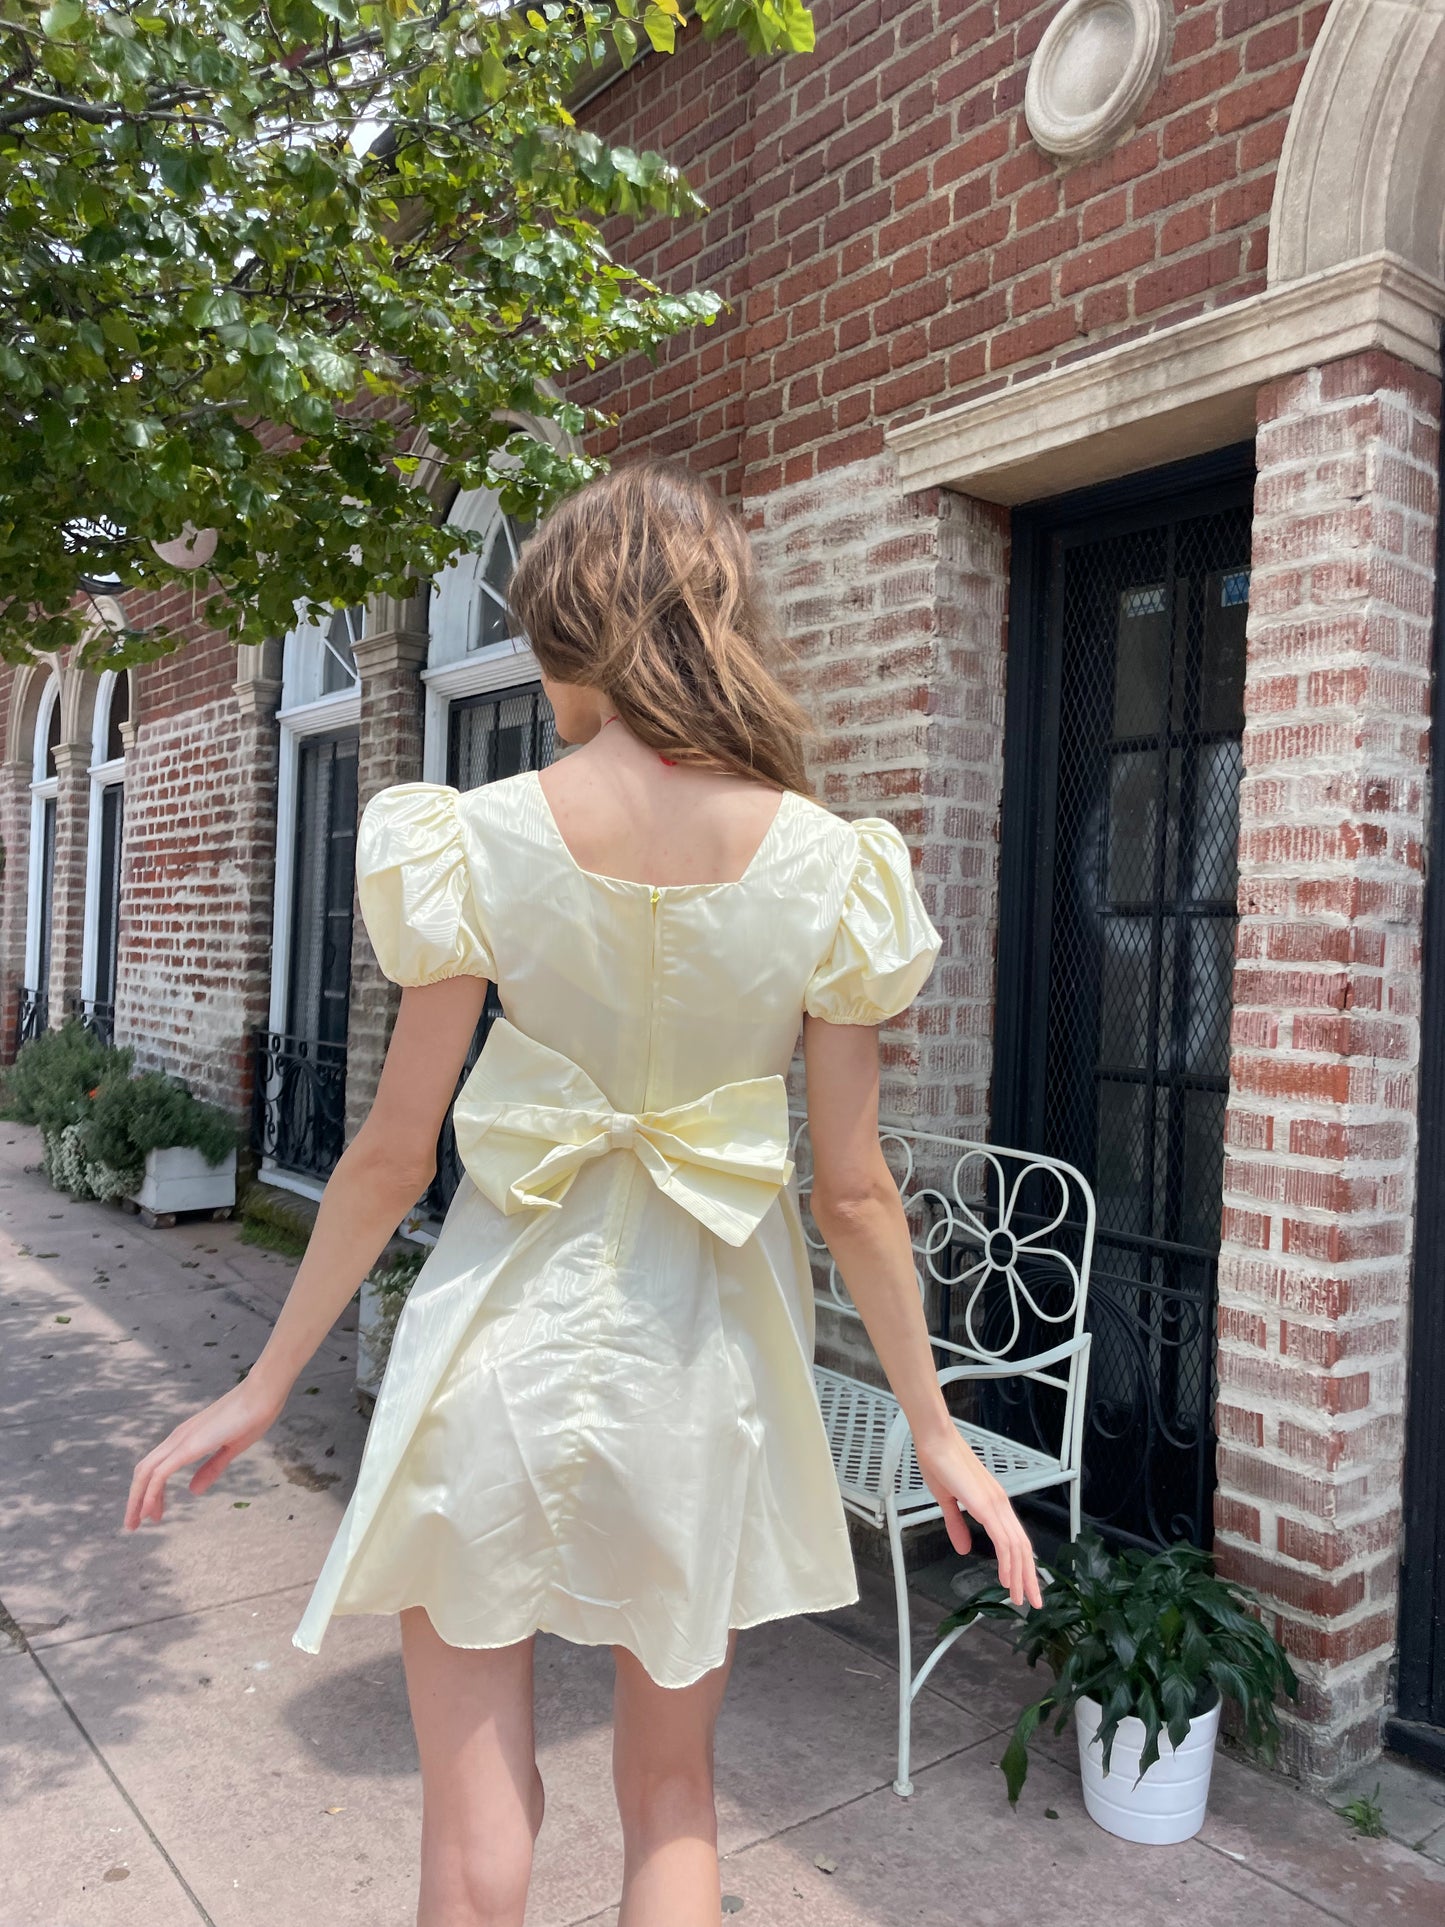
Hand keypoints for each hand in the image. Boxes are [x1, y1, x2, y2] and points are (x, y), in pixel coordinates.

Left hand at [123, 1376, 284, 1529]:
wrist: (262, 1395)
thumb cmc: (252, 1417)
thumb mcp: (231, 1449)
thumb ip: (212, 1469)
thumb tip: (193, 1490)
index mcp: (187, 1438)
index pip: (156, 1467)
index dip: (149, 1491)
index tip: (152, 1513)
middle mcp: (177, 1438)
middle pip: (144, 1471)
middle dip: (135, 1499)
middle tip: (133, 1524)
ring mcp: (181, 1440)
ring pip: (145, 1473)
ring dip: (137, 1499)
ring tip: (135, 1522)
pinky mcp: (188, 1446)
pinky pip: (161, 1473)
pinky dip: (150, 1494)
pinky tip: (148, 1511)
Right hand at [914, 1431, 1043, 1610]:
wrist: (935, 1440)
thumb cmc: (939, 1462)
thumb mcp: (947, 1501)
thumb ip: (956, 1526)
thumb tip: (964, 1549)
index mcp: (994, 1503)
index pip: (1016, 1539)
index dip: (1022, 1564)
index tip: (1024, 1585)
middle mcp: (1000, 1504)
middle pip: (1023, 1547)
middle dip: (1029, 1577)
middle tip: (1033, 1601)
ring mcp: (995, 1504)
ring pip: (1017, 1547)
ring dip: (1020, 1575)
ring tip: (1020, 1597)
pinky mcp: (986, 1505)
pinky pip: (1003, 1539)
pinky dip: (1008, 1561)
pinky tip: (1007, 1578)